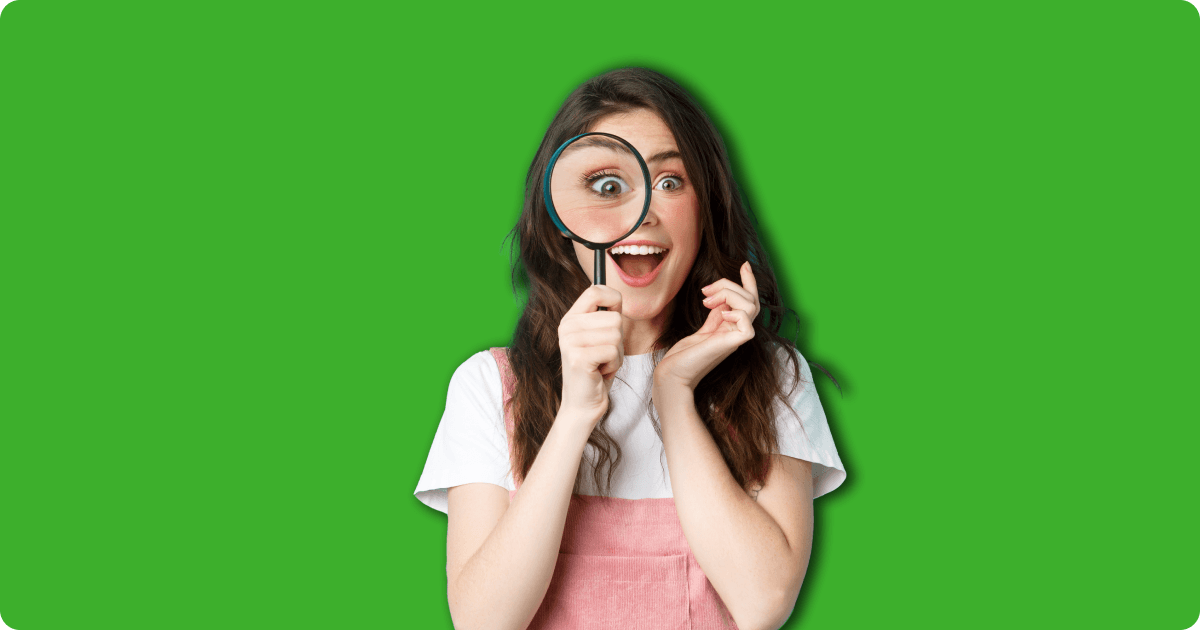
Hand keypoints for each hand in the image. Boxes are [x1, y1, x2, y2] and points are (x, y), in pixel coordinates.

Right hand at [558, 285, 624, 426]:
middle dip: (618, 339)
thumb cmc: (596, 369)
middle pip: (614, 317)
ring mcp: (571, 342)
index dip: (613, 299)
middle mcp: (567, 327)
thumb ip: (604, 317)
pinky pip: (613, 351)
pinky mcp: (579, 358)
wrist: (583, 403)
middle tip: (604, 354)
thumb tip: (616, 294)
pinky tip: (600, 371)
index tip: (615, 314)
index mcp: (571, 318)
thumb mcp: (599, 337)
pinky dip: (614, 365)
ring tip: (602, 363)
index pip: (595, 290)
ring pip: (616, 335)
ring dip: (617, 354)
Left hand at [654, 261, 758, 393]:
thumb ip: (715, 313)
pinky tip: (720, 313)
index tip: (744, 264)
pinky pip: (748, 326)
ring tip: (707, 300)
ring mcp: (734, 339)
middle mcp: (736, 331)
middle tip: (705, 291)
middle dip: (730, 284)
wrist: (672, 374)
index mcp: (731, 327)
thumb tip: (721, 295)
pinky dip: (737, 313)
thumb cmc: (684, 356)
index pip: (749, 300)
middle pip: (751, 299)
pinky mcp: (730, 346)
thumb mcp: (703, 327)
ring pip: (751, 306)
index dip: (749, 281)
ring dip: (729, 294)